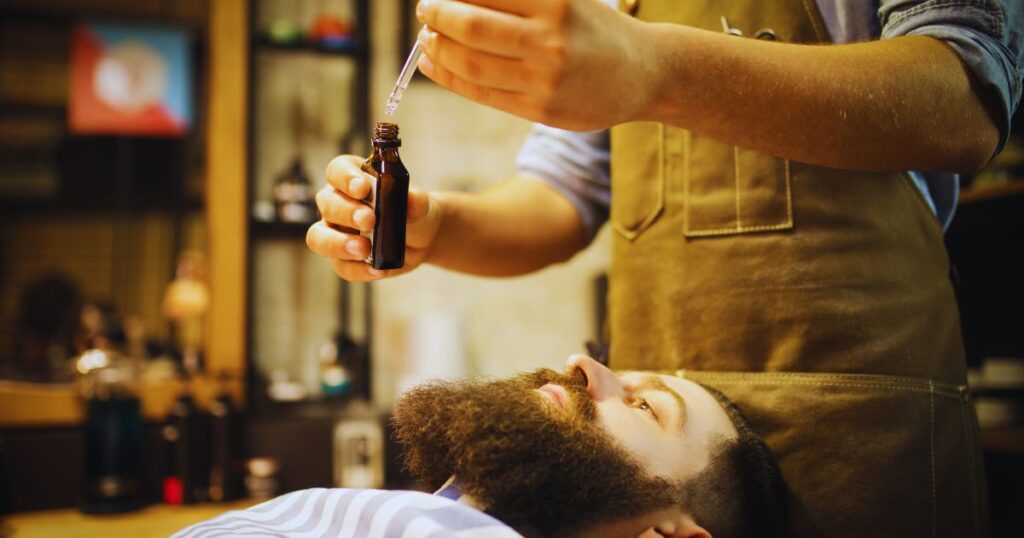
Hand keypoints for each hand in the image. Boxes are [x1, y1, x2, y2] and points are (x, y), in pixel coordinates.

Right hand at [306, 155, 442, 281]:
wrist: (421, 238)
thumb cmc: (413, 210)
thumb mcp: (420, 203)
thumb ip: (416, 200)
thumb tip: (411, 200)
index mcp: (352, 178)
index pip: (338, 170)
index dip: (346, 178)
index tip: (362, 188)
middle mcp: (337, 202)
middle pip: (327, 203)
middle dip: (346, 212)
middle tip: (369, 220)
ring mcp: (335, 231)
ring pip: (319, 237)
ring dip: (338, 244)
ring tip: (363, 250)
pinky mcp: (342, 258)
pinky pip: (340, 266)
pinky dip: (357, 270)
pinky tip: (377, 270)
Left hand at [415, 0, 654, 129]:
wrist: (644, 73)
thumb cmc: (595, 28)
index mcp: (557, 2)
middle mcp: (551, 41)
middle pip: (472, 27)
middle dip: (438, 16)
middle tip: (425, 10)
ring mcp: (545, 79)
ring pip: (472, 63)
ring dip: (439, 49)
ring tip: (428, 39)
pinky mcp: (540, 109)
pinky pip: (483, 93)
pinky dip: (451, 78)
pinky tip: (434, 65)